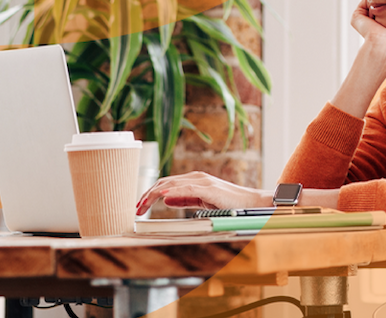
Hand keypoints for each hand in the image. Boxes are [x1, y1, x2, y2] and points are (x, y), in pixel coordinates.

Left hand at [135, 171, 265, 215]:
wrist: (250, 203)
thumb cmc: (228, 203)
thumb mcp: (201, 202)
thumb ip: (184, 200)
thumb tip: (165, 199)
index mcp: (193, 180)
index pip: (165, 184)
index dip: (150, 194)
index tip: (140, 206)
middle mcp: (195, 177)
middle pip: (164, 182)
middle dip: (147, 195)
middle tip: (136, 208)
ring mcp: (201, 181)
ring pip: (171, 183)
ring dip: (153, 193)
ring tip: (142, 204)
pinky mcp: (208, 188)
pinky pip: (186, 188)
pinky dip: (171, 191)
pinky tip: (161, 195)